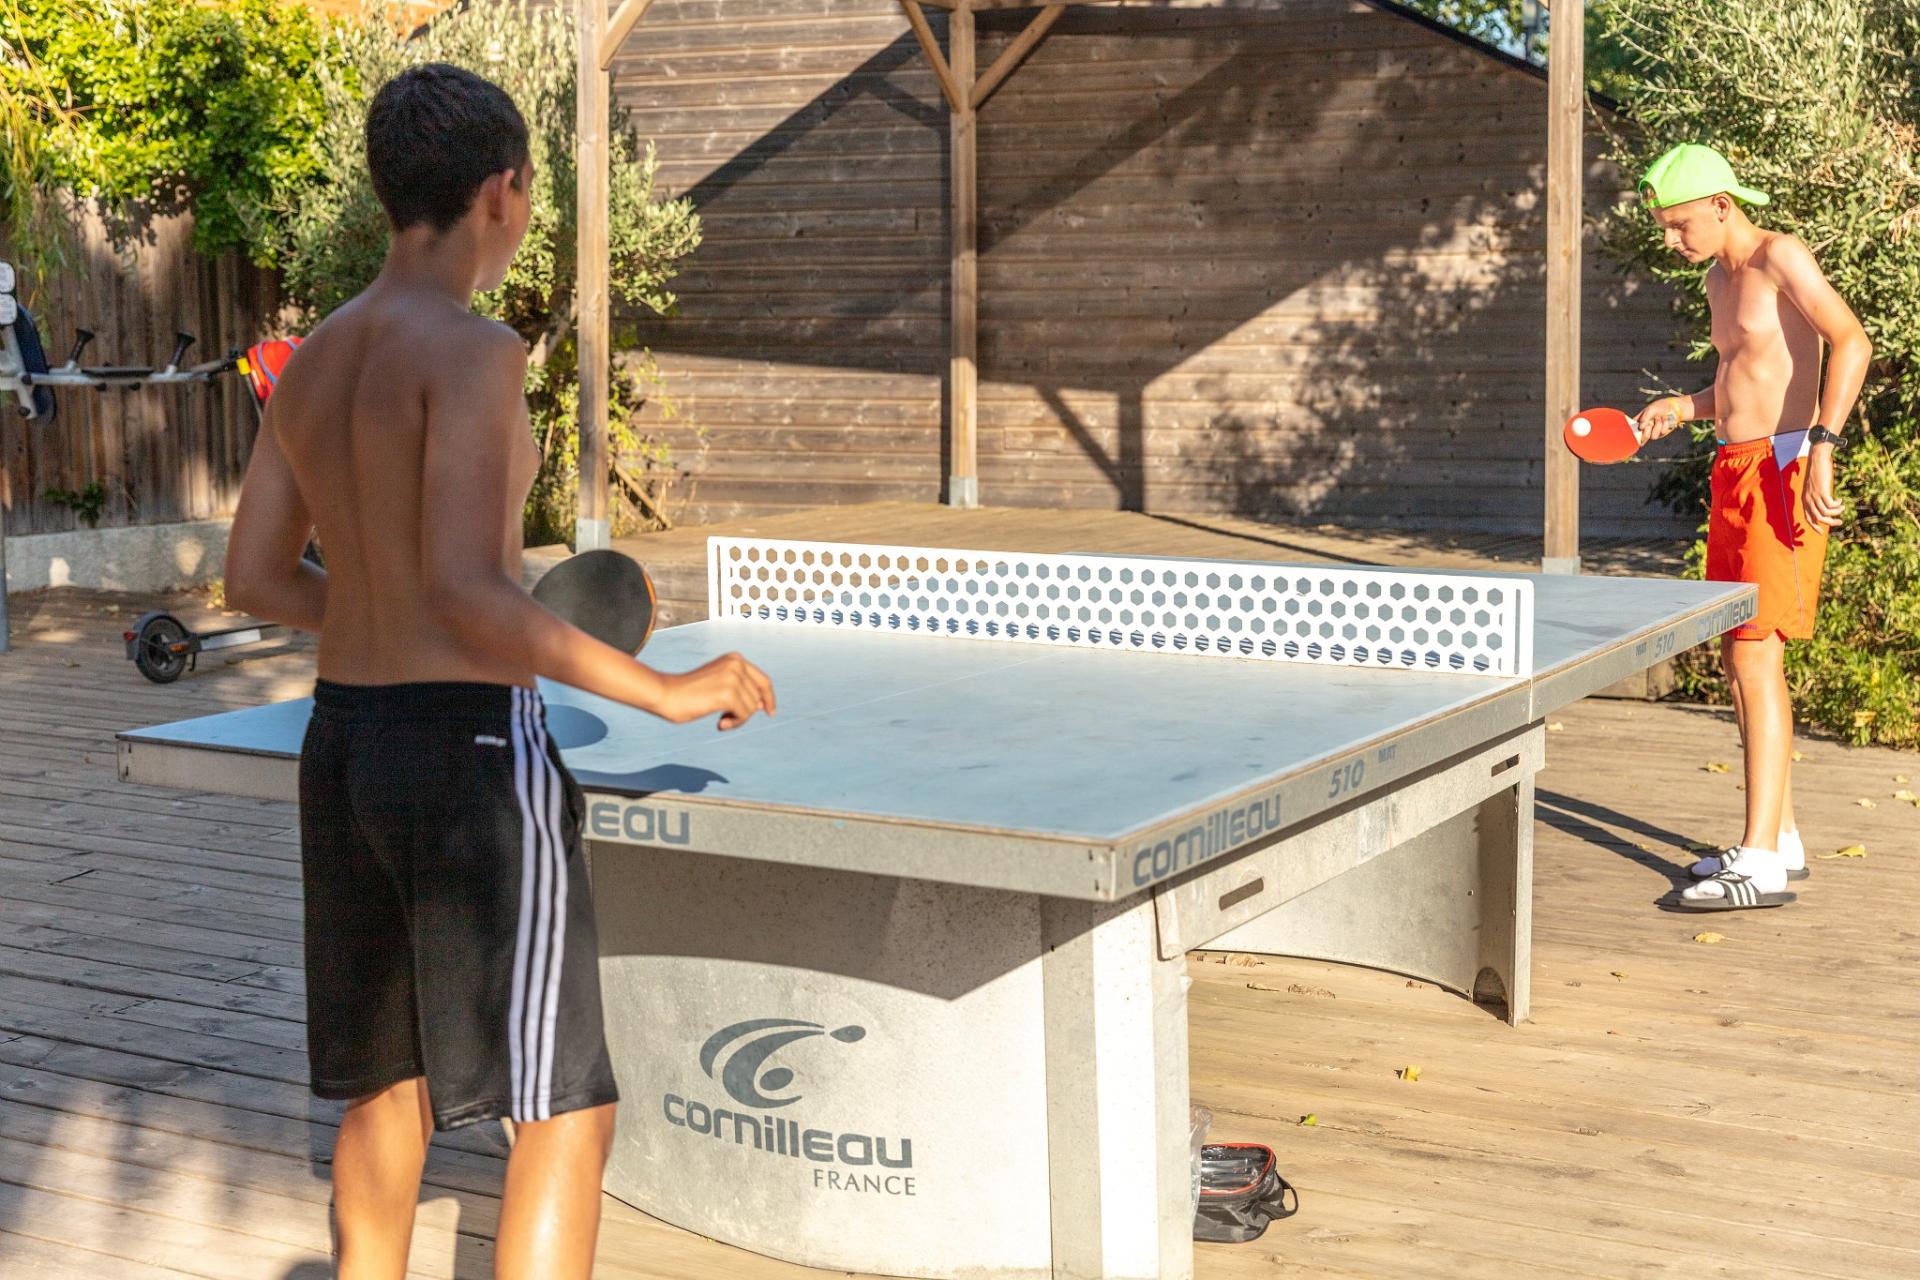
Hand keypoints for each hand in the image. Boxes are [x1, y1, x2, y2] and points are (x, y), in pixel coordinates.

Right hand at [659, 653, 776, 729]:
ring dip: (738, 719)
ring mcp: (733, 678)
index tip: (770, 711)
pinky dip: (734, 724)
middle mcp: (736, 664)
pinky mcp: (728, 694)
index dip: (769, 697)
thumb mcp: (717, 684)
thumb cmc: (687, 693)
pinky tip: (719, 724)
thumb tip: (763, 704)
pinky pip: (743, 715)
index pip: (763, 680)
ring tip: (721, 721)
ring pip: (752, 708)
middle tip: (726, 720)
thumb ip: (739, 689)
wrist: (665, 694)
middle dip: (745, 713)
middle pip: (758, 697)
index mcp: (734, 659)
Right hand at [1633, 396, 1687, 444]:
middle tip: (1649, 424)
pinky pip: (1662, 433)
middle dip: (1647, 432)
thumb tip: (1641, 427)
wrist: (1673, 407)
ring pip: (1653, 436)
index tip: (1639, 430)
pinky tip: (1665, 420)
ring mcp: (1653, 432)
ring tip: (1659, 418)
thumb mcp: (1650, 409)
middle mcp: (1645, 429)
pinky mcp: (1661, 433)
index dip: (1634, 434)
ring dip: (1657, 426)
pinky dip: (1664, 425)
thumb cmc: (1659, 407)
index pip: (1633, 432)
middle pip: (1642, 439)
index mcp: (1639, 422)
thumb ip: (1645, 418)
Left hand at [1803, 448, 1843, 531]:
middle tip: (1839, 522)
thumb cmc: (1817, 472)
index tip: (1821, 532)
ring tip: (1842, 508)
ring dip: (1836, 513)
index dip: (1814, 526)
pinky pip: (1830, 505)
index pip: (1807, 517)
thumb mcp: (1815, 486)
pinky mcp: (1822, 491)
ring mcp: (1814, 496)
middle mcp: (1808, 499)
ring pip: (1825, 513)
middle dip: (1829, 523)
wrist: (1817, 460)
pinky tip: (1840, 501)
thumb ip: (1817, 496)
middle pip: (1818, 518)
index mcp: (1805, 499)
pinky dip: (1837, 505)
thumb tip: (1825, 505)